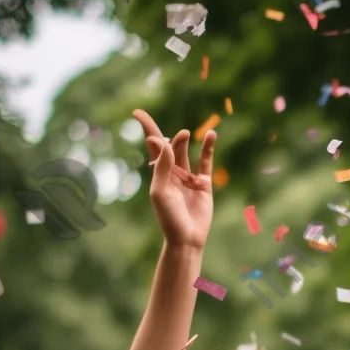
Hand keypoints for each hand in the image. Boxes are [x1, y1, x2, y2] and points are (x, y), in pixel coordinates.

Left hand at [134, 109, 215, 249]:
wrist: (186, 237)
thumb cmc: (169, 217)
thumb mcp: (160, 191)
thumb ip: (163, 166)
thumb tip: (166, 142)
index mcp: (158, 173)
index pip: (153, 146)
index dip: (147, 128)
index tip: (137, 112)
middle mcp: (172, 172)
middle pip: (170, 146)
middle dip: (169, 136)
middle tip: (175, 132)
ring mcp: (189, 177)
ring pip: (186, 152)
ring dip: (185, 140)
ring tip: (186, 134)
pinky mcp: (204, 183)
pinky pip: (206, 161)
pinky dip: (208, 148)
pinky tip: (211, 135)